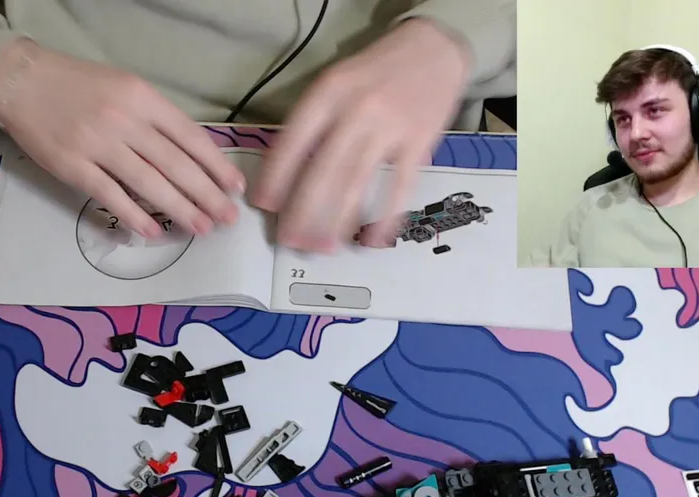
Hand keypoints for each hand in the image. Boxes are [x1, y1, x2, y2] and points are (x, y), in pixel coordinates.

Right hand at [0, 39, 244, 237]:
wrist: (22, 81)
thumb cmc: (79, 85)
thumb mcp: (125, 86)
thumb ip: (156, 117)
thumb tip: (192, 154)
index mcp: (143, 98)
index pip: (190, 136)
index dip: (215, 165)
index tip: (234, 187)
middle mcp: (125, 120)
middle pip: (176, 165)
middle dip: (207, 195)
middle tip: (228, 218)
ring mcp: (98, 144)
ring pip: (149, 184)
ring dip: (180, 210)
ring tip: (201, 228)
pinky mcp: (72, 166)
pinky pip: (110, 195)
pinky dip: (134, 216)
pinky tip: (154, 231)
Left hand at [251, 19, 470, 250]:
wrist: (435, 48)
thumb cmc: (376, 70)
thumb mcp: (336, 81)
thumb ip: (314, 121)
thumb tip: (287, 173)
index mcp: (328, 93)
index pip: (293, 142)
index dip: (276, 177)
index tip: (264, 205)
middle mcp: (356, 110)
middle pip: (322, 171)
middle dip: (303, 211)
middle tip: (290, 240)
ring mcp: (389, 128)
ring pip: (355, 183)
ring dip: (336, 220)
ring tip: (322, 246)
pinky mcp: (419, 143)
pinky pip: (399, 187)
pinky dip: (385, 218)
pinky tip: (372, 240)